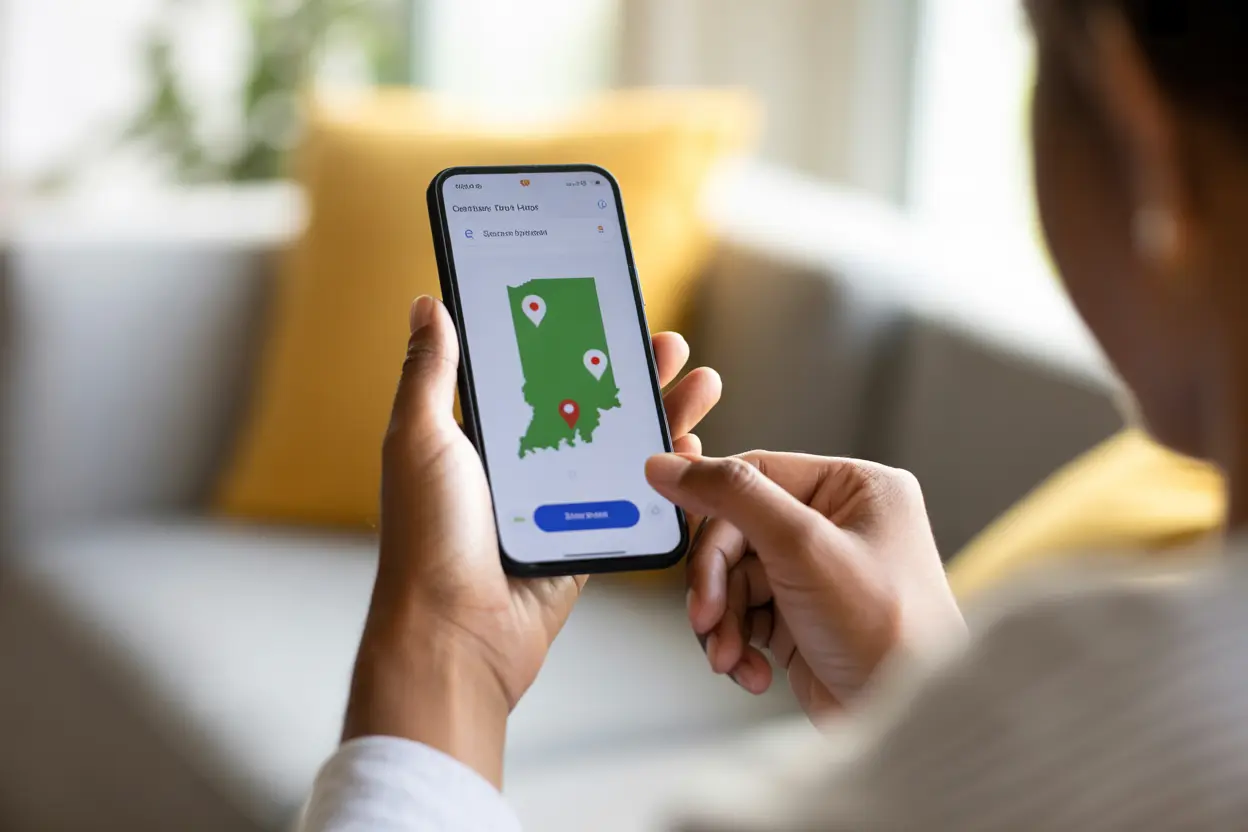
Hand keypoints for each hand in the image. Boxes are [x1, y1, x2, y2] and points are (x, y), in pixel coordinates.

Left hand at [343, 295, 721, 785]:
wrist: (456, 634)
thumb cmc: (428, 537)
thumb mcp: (420, 438)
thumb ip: (431, 371)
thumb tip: (428, 305)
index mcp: (477, 434)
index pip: (535, 373)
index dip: (572, 341)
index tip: (606, 311)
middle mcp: (519, 464)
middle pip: (588, 403)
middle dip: (631, 372)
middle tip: (669, 344)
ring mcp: (555, 502)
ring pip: (618, 446)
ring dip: (660, 413)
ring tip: (699, 383)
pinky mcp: (584, 537)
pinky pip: (632, 497)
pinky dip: (664, 471)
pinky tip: (691, 444)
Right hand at [645, 453, 963, 717]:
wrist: (905, 722)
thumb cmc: (890, 636)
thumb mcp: (802, 546)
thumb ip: (733, 497)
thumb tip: (670, 466)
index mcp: (857, 489)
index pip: (759, 473)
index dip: (710, 499)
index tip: (668, 512)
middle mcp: (840, 526)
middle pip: (739, 531)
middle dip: (718, 582)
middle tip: (708, 614)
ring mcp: (819, 575)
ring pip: (736, 579)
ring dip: (725, 621)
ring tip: (730, 654)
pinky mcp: (803, 619)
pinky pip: (746, 616)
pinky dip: (739, 644)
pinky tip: (751, 668)